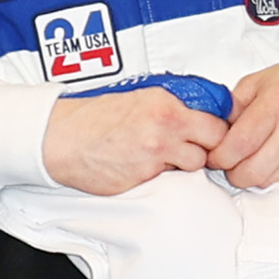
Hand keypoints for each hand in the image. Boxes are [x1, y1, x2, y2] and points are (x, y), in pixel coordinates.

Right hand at [39, 85, 224, 198]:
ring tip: (163, 156)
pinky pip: (167, 180)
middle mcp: (164, 127)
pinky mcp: (143, 178)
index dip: (217, 130)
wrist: (60, 138)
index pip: (216, 120)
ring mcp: (154, 155)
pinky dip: (160, 175)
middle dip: (209, 148)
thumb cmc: (94, 118)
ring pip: (194, 165)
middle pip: (214, 145)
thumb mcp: (140, 98)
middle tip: (195, 147)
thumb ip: (172, 107)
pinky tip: (142, 165)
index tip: (213, 134)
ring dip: (185, 163)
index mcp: (165, 104)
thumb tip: (201, 113)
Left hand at [216, 49, 278, 185]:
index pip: (236, 147)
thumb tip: (213, 130)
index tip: (215, 155)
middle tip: (232, 160)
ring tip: (255, 155)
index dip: (218, 157)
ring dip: (255, 172)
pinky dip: (278, 170)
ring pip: (268, 180)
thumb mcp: (260, 80)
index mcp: (275, 104)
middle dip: (234, 171)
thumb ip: (233, 106)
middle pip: (250, 173)